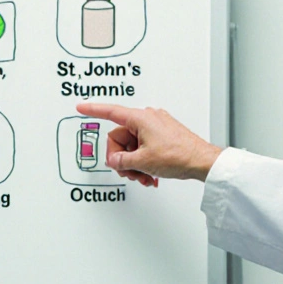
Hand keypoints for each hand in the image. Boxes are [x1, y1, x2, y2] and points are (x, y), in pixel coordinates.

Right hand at [75, 103, 222, 185]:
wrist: (201, 161)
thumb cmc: (179, 155)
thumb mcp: (142, 161)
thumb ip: (122, 161)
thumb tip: (114, 161)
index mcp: (141, 118)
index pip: (111, 112)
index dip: (94, 110)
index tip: (81, 107)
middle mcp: (147, 119)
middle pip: (121, 139)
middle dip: (122, 158)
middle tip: (129, 171)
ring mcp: (155, 127)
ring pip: (132, 147)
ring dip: (134, 164)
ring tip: (143, 176)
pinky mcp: (162, 136)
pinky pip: (143, 148)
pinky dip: (143, 163)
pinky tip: (150, 175)